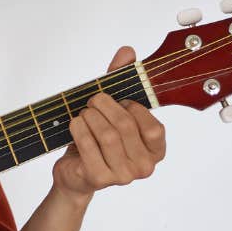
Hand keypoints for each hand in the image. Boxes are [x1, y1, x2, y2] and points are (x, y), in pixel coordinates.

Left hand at [52, 46, 168, 201]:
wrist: (75, 173)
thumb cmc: (98, 140)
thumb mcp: (112, 108)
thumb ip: (122, 80)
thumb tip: (127, 51)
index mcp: (156, 151)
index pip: (154, 127)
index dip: (134, 108)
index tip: (120, 100)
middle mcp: (144, 167)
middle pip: (126, 126)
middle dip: (105, 106)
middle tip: (94, 99)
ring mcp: (123, 177)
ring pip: (107, 135)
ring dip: (90, 116)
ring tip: (84, 112)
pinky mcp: (99, 179)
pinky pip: (88, 145)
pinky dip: (79, 129)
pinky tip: (75, 124)